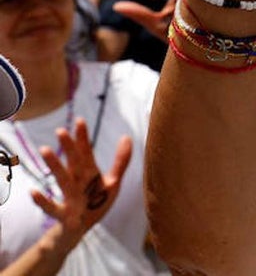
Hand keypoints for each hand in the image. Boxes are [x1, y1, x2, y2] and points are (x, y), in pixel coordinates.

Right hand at [30, 119, 131, 245]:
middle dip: (68, 147)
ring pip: (62, 180)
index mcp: (89, 174)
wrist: (79, 230)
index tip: (80, 120)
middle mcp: (78, 182)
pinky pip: (52, 208)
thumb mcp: (112, 182)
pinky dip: (43, 201)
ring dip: (54, 166)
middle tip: (60, 130)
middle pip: (73, 163)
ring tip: (44, 150)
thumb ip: (121, 161)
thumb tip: (127, 136)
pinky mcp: (65, 215)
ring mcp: (70, 197)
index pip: (86, 153)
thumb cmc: (96, 203)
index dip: (83, 138)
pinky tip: (34, 192)